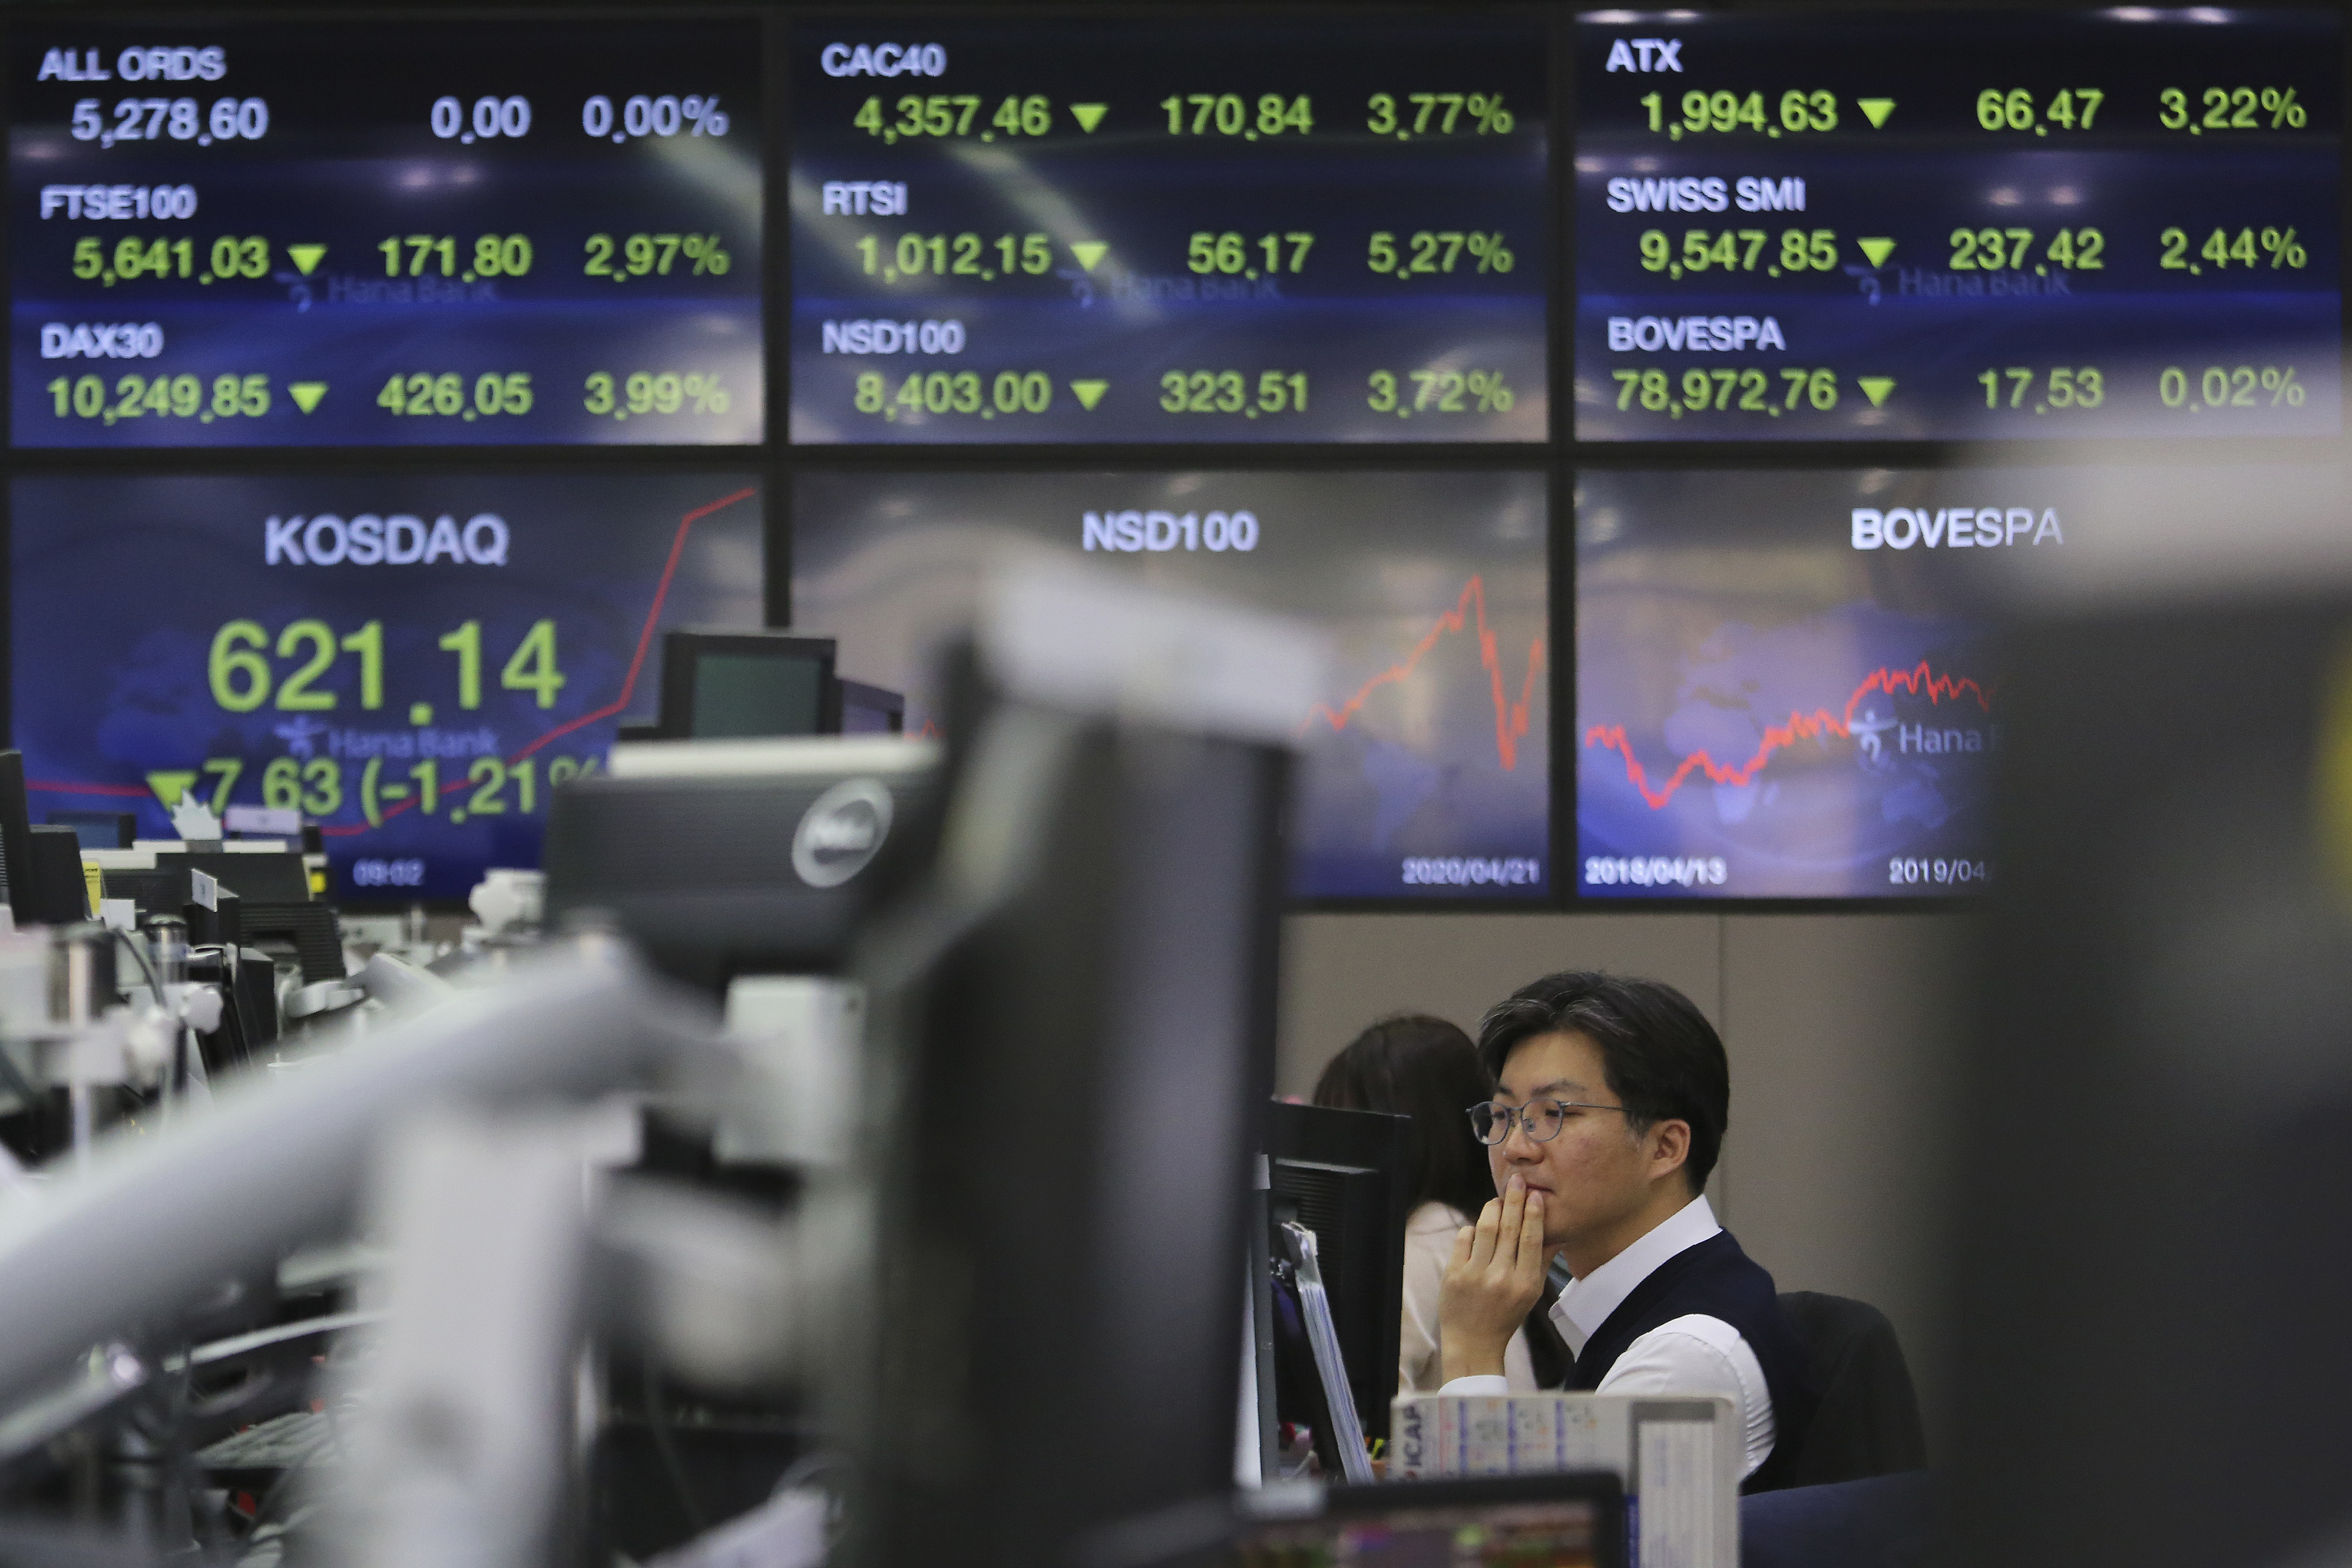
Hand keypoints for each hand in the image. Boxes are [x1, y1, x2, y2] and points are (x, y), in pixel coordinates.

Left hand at [1437, 1174, 1546, 1383]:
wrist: (1473, 1341)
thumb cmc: (1506, 1315)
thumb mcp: (1531, 1293)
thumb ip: (1541, 1262)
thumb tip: (1555, 1232)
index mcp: (1524, 1283)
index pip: (1531, 1240)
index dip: (1534, 1214)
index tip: (1536, 1194)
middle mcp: (1501, 1277)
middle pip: (1510, 1228)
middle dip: (1514, 1200)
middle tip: (1517, 1180)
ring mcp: (1475, 1275)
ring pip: (1486, 1228)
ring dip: (1492, 1208)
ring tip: (1498, 1200)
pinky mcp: (1454, 1274)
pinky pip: (1464, 1238)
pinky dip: (1472, 1229)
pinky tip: (1478, 1228)